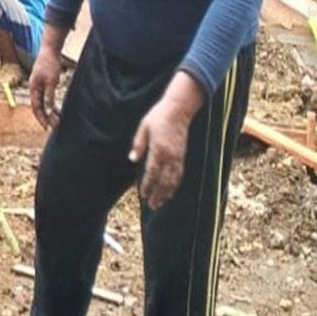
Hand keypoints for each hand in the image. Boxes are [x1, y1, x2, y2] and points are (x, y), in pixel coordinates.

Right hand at [28, 44, 63, 129]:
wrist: (50, 51)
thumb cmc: (50, 65)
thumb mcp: (51, 82)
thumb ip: (49, 97)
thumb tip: (49, 110)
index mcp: (33, 89)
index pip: (36, 108)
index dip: (42, 118)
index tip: (48, 128)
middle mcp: (34, 88)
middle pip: (38, 107)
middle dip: (45, 117)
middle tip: (54, 127)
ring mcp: (38, 86)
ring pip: (42, 103)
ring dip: (49, 111)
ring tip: (57, 120)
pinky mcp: (43, 83)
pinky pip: (46, 98)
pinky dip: (51, 104)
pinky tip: (57, 109)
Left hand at [130, 73, 203, 209]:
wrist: (179, 109)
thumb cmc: (158, 117)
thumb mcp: (144, 128)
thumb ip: (138, 145)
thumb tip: (132, 159)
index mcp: (158, 149)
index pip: (152, 173)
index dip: (148, 186)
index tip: (143, 195)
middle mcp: (170, 156)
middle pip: (164, 181)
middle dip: (158, 194)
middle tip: (152, 206)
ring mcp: (178, 157)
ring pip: (173, 180)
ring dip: (167, 193)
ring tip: (160, 203)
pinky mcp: (183, 156)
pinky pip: (179, 174)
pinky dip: (175, 185)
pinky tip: (171, 191)